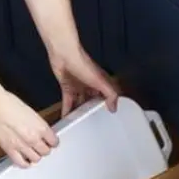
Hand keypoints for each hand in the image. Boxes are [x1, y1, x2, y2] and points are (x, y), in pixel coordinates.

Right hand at [0, 64, 57, 167]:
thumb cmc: (7, 102)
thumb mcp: (31, 112)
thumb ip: (38, 125)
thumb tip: (42, 133)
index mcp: (41, 127)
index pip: (54, 142)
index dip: (52, 142)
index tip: (50, 141)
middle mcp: (33, 138)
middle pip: (46, 152)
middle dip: (44, 149)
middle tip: (41, 146)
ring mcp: (21, 146)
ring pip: (36, 159)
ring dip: (35, 156)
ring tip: (32, 151)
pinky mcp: (9, 150)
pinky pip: (21, 163)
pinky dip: (25, 163)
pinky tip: (25, 160)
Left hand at [22, 0, 118, 115]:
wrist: (63, 54)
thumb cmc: (82, 63)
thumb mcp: (100, 81)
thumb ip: (110, 94)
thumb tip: (114, 108)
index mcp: (101, 82)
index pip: (108, 96)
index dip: (109, 105)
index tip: (110, 116)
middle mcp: (90, 85)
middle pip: (93, 101)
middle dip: (94, 111)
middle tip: (94, 124)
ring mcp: (79, 87)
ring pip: (81, 103)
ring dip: (80, 113)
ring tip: (80, 125)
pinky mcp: (67, 87)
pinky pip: (68, 102)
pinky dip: (68, 110)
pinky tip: (67, 118)